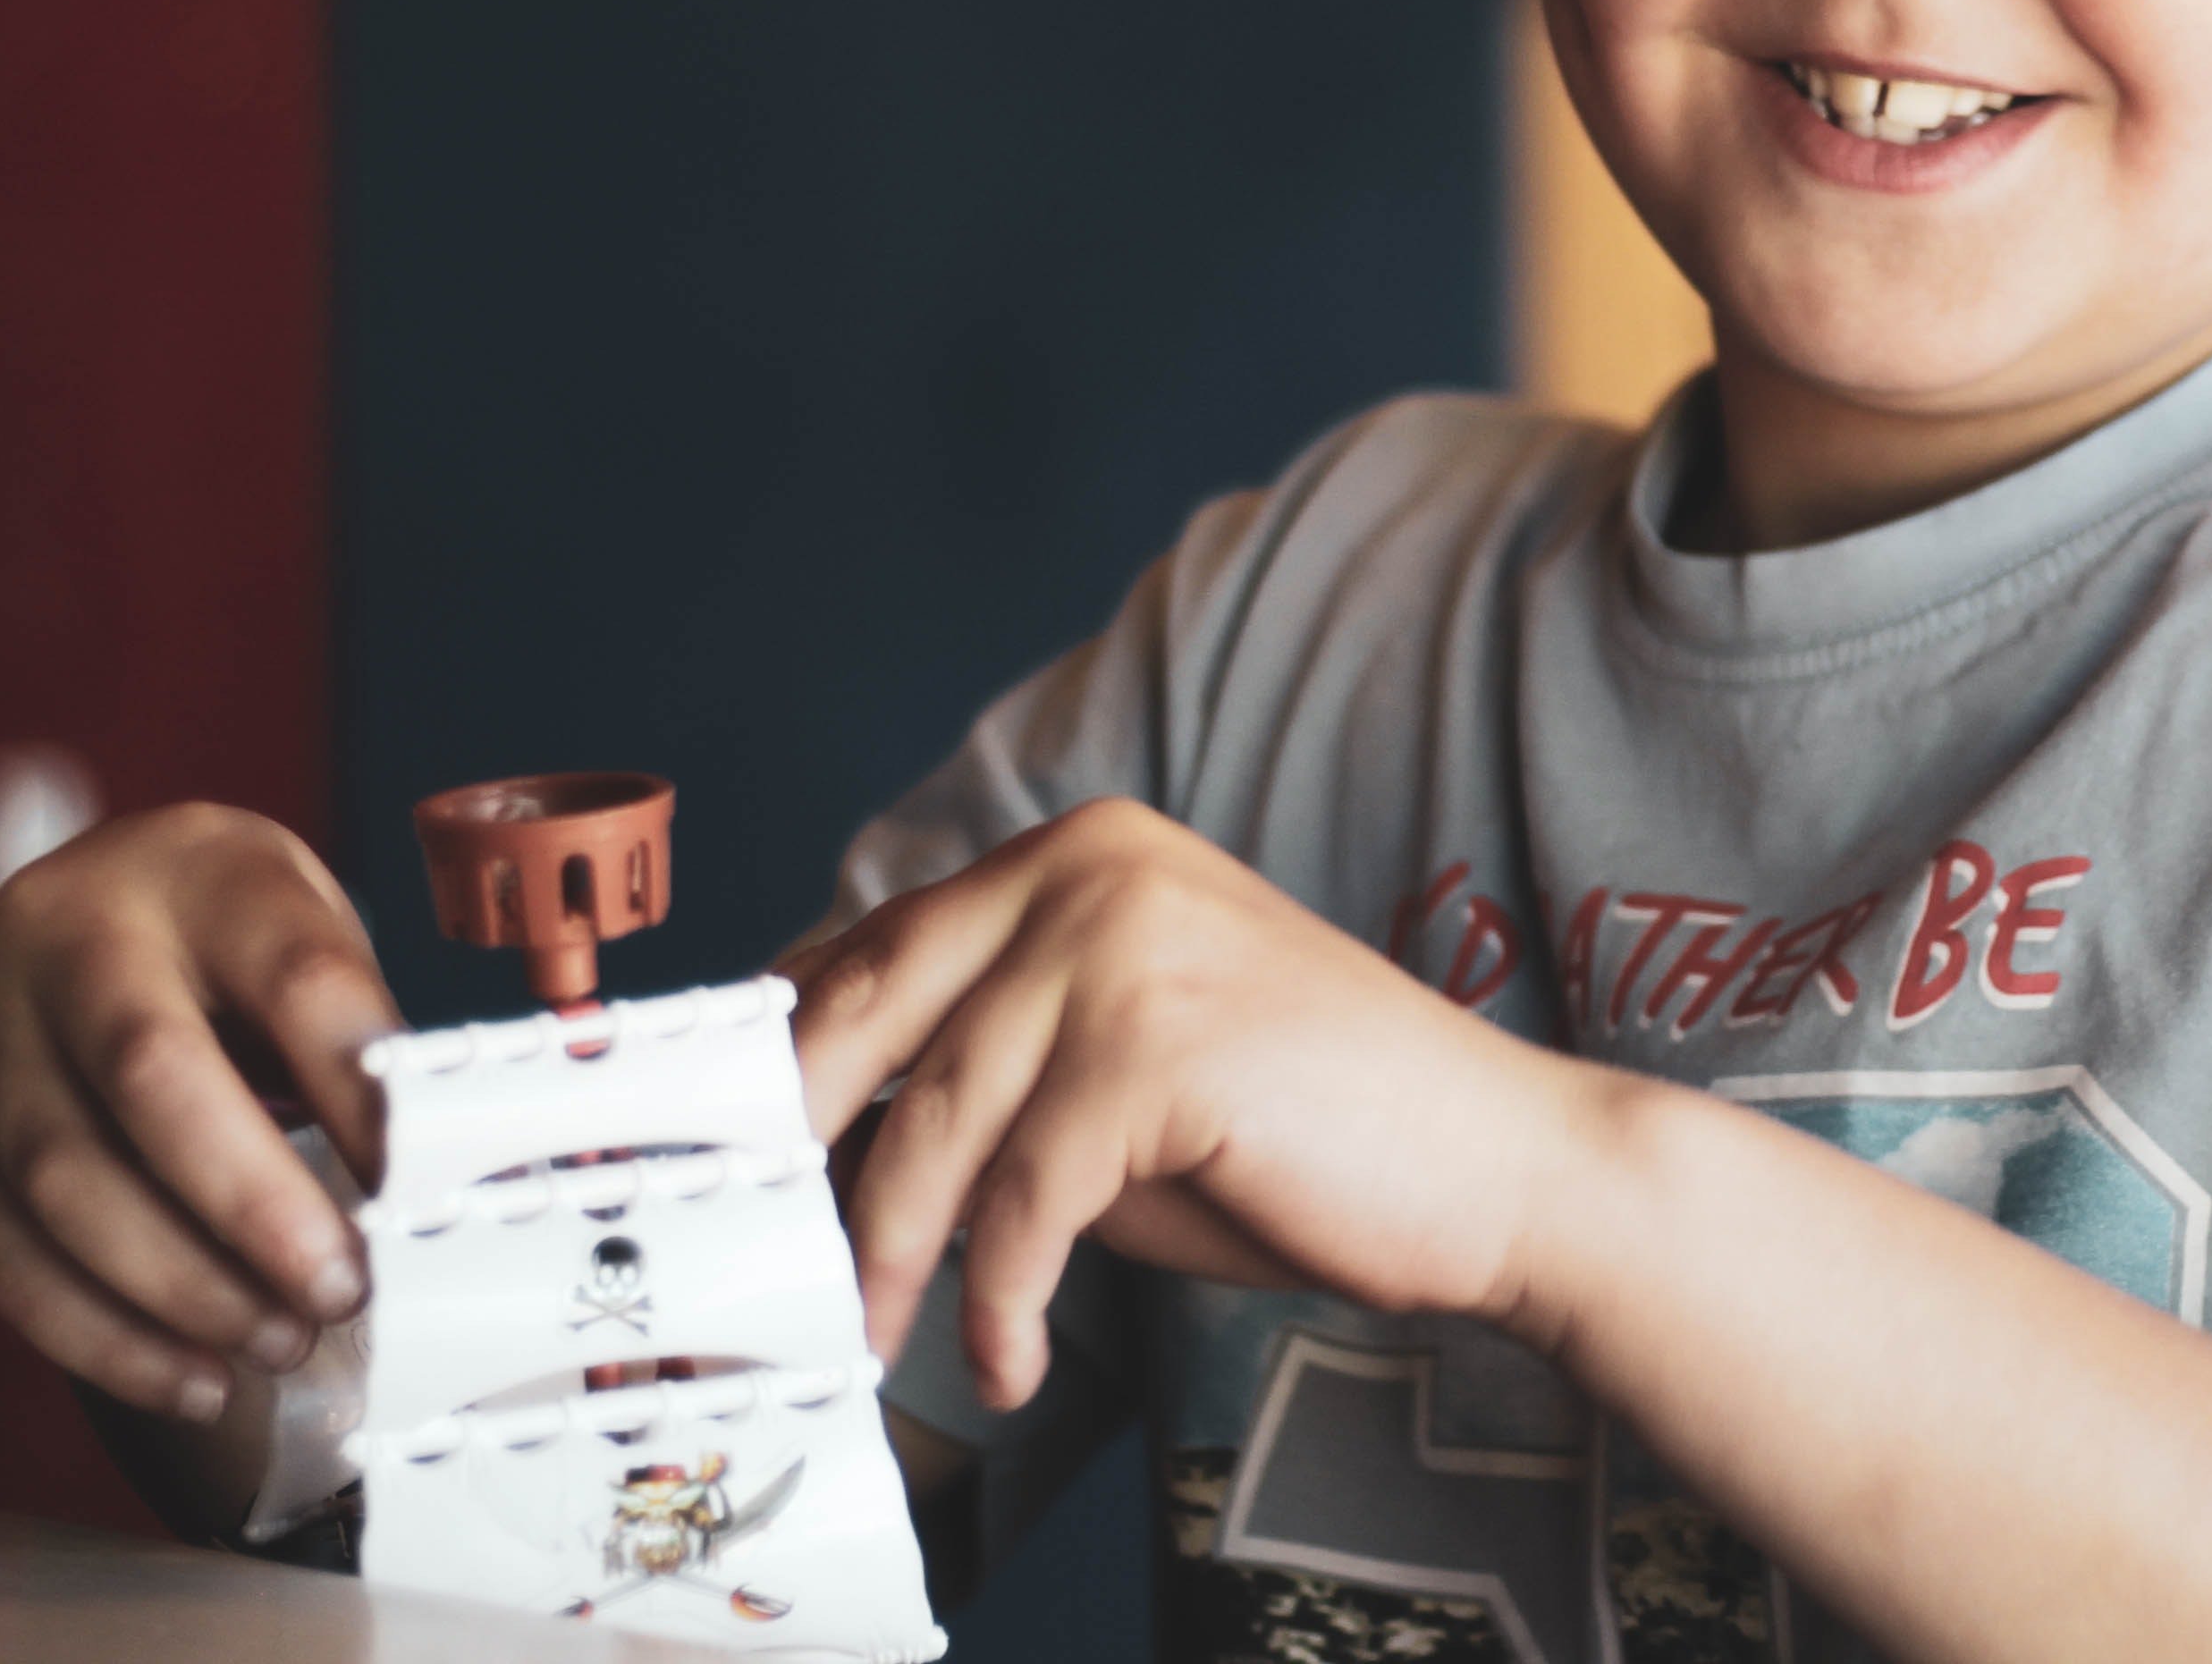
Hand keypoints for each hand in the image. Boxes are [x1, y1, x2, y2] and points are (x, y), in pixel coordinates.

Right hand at [0, 805, 402, 1421]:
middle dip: (251, 1203)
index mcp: (200, 870)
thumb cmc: (226, 940)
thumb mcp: (307, 936)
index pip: (291, 973)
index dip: (354, 1086)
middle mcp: (66, 931)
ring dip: (178, 1287)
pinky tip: (192, 1373)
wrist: (91, 905)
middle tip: (337, 1288)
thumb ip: (358, 1042)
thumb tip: (439, 1180)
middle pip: (149, 1069)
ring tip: (278, 1339)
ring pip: (56, 1175)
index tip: (413, 1183)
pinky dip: (97, 1333)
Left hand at [781, 799, 1604, 1411]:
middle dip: (793, 1155)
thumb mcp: (1112, 1077)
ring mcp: (1128, 946)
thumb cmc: (1303, 1134)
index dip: (778, 1061)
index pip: (873, 946)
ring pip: (936, 1124)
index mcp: (1079, 850)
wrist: (1492, 1165)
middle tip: (761, 1271)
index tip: (719, 1160)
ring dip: (893, 1261)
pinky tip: (1010, 1361)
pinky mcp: (1162, 1047)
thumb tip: (814, 1135)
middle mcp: (1091, 868)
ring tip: (882, 1345)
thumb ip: (987, 1070)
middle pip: (868, 1013)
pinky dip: (1001, 1301)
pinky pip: (1028, 1200)